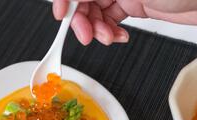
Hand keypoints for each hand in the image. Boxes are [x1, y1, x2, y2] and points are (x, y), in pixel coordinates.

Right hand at [53, 0, 196, 45]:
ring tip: (108, 38)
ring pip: (96, 11)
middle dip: (82, 19)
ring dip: (97, 29)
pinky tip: (117, 37)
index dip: (66, 0)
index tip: (61, 16)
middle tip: (87, 36)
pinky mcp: (135, 5)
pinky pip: (111, 20)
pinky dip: (109, 32)